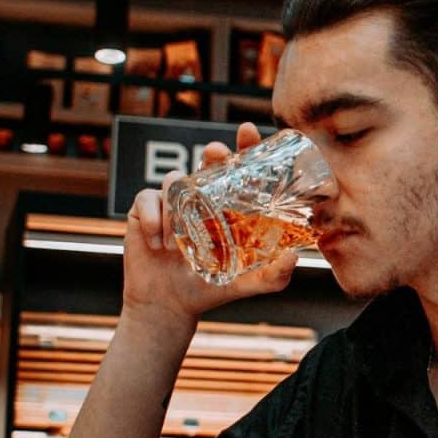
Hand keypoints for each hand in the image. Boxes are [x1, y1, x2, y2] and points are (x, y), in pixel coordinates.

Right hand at [122, 122, 297, 332]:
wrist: (170, 306)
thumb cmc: (212, 289)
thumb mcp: (250, 284)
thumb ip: (274, 276)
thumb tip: (294, 258)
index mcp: (229, 207)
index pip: (239, 169)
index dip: (244, 146)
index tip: (248, 131)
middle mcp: (203, 198)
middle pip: (208, 162)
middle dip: (213, 152)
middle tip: (215, 153)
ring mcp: (173, 202)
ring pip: (174, 180)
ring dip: (177, 208)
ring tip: (177, 246)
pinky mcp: (144, 210)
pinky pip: (148, 199)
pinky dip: (153, 219)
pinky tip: (158, 244)